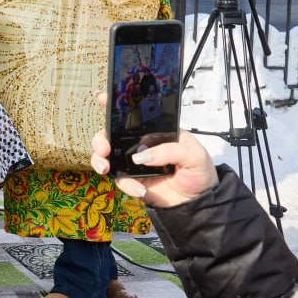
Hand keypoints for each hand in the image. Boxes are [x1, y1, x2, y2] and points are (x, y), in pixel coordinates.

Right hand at [90, 93, 218, 207]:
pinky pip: (120, 180)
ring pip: (106, 157)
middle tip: (104, 148)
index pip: (132, 115)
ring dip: (99, 160)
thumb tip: (141, 157)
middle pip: (109, 136)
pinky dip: (126, 185)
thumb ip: (170, 151)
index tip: (100, 96)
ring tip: (106, 168)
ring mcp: (132, 163)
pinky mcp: (132, 180)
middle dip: (100, 139)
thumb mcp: (194, 154)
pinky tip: (139, 189)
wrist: (198, 201)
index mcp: (153, 132)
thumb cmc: (198, 171)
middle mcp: (138, 144)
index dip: (113, 104)